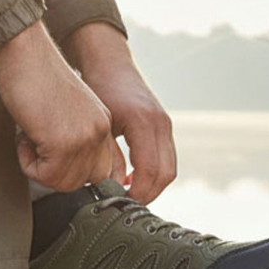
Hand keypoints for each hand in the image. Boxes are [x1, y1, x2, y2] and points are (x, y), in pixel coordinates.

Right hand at [0, 24, 113, 190]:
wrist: (24, 52)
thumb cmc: (35, 77)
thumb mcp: (68, 111)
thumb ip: (75, 138)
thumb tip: (65, 170)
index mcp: (102, 123)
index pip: (100, 171)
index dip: (72, 171)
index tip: (51, 159)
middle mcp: (100, 131)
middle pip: (83, 181)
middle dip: (55, 174)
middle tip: (36, 148)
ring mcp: (84, 137)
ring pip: (64, 183)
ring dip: (39, 168)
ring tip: (29, 139)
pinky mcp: (64, 142)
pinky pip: (45, 175)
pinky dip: (28, 164)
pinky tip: (24, 138)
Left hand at [66, 22, 176, 204]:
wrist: (110, 63)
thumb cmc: (99, 90)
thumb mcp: (99, 125)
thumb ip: (108, 156)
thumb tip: (112, 187)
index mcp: (144, 123)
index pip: (151, 171)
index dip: (138, 193)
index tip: (121, 204)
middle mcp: (161, 124)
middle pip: (166, 174)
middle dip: (147, 194)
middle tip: (125, 205)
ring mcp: (166, 125)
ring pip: (169, 169)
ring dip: (151, 186)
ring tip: (128, 194)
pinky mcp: (164, 127)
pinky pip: (166, 159)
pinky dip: (153, 174)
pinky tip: (132, 177)